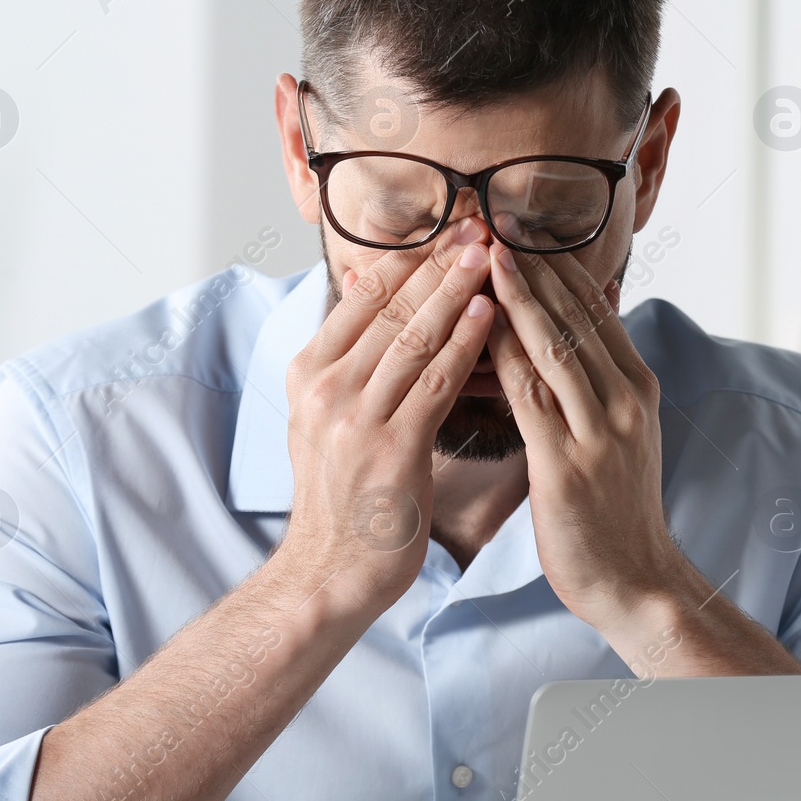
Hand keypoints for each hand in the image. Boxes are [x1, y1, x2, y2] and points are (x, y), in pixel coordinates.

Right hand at [280, 219, 493, 617]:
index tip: (451, 228)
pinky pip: (435, 383)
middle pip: (391, 309)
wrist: (329, 574)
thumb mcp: (326, 417)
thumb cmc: (344, 495)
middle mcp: (325, 387)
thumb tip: (366, 287)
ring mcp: (354, 417)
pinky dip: (465, 344)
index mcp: (308, 372)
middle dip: (439, 264)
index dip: (412, 260)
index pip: (365, 298)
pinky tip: (491, 316)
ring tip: (492, 256)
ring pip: (414, 338)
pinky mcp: (390, 449)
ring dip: (457, 292)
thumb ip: (349, 356)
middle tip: (481, 226)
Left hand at [484, 241, 682, 636]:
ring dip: (516, 295)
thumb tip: (565, 337)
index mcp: (638, 387)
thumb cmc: (615, 512)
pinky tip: (476, 326)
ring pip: (554, 344)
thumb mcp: (620, 436)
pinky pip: (531, 394)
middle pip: (573, 315)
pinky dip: (505, 353)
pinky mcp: (569, 463)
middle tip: (493, 221)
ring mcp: (602, 429)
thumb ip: (597, 386)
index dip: (554, 267)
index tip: (518, 230)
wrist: (637, 582)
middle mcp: (626, 399)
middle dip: (532, 266)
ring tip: (482, 253)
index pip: (594, 309)